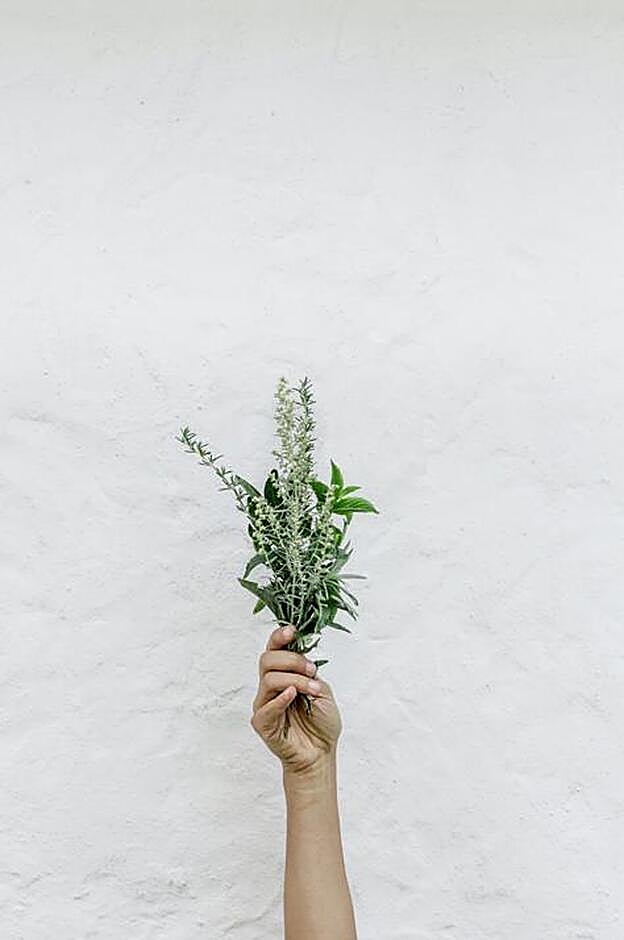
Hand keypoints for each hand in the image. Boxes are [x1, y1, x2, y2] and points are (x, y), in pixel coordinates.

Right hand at [250, 624, 341, 775]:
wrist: (321, 753)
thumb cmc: (321, 723)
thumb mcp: (322, 690)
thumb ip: (308, 674)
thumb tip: (301, 659)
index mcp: (284, 675)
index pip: (274, 650)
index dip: (279, 637)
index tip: (292, 630)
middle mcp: (270, 686)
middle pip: (267, 659)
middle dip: (292, 660)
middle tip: (311, 670)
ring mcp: (264, 704)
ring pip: (269, 679)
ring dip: (295, 680)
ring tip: (312, 690)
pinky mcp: (262, 723)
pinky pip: (266, 707)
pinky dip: (280, 699)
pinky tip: (292, 696)